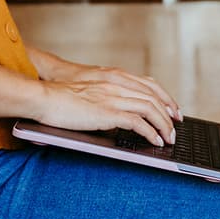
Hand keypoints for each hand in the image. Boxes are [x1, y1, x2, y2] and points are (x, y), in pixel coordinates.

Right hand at [33, 58, 181, 145]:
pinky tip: (154, 141)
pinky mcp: (107, 113)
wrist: (44, 96)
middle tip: (175, 128)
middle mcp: (117, 84)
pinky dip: (150, 132)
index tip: (173, 110)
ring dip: (163, 125)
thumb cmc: (61, 96)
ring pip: (150, 109)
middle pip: (154, 97)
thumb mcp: (89, 90)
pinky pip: (137, 122)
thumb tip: (115, 114)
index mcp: (113, 77)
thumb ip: (104, 96)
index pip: (149, 85)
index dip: (165, 98)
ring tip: (168, 139)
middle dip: (169, 114)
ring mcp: (113, 97)